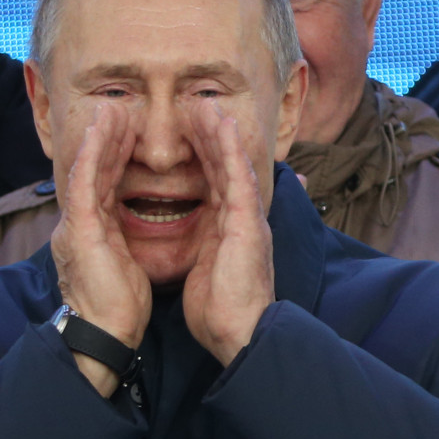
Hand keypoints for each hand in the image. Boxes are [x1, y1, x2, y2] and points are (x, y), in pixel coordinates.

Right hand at [51, 104, 149, 394]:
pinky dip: (94, 154)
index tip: (130, 132)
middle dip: (109, 140)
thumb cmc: (119, 311)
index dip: (117, 157)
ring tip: (112, 109)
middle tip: (120, 109)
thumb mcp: (125, 267)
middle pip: (96, 172)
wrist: (106, 337)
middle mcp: (80, 224)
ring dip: (101, 138)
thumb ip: (122, 243)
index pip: (107, 185)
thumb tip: (129, 232)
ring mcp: (76, 225)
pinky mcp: (80, 230)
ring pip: (88, 170)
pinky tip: (102, 131)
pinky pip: (85, 182)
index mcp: (94, 232)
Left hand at [182, 101, 273, 365]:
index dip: (203, 154)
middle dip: (210, 136)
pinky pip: (239, 178)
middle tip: (196, 105)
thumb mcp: (206, 271)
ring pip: (233, 165)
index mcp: (229, 229)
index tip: (189, 130)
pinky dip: (231, 150)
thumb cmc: (221, 311)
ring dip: (220, 133)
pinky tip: (223, 126)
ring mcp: (249, 218)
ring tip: (207, 104)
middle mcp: (243, 218)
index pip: (214, 183)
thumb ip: (205, 250)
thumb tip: (199, 244)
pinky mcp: (249, 223)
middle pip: (223, 167)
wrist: (240, 334)